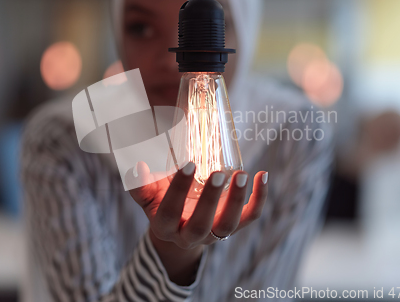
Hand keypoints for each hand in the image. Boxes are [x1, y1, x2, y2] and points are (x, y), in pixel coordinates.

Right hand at [128, 161, 267, 283]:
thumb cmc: (162, 202)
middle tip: (218, 174)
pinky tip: (263, 175)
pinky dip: (259, 199)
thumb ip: (141, 184)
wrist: (181, 224)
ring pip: (227, 225)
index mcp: (165, 226)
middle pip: (200, 225)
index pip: (170, 212)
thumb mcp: (148, 195)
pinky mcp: (233, 226)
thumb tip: (137, 167)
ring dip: (237, 200)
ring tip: (242, 174)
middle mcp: (190, 235)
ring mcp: (213, 233)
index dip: (178, 190)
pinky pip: (249, 217)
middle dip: (210, 200)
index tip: (188, 165)